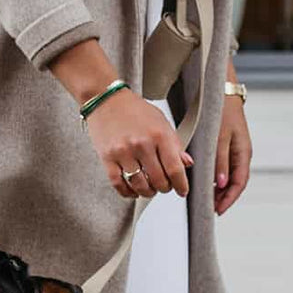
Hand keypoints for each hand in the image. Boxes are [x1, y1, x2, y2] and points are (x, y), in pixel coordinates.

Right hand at [48, 38, 190, 200]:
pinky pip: (119, 184)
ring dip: (147, 192)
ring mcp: (123, 152)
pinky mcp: (107, 158)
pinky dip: (128, 192)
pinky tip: (133, 190)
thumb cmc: (135, 110)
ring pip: (140, 185)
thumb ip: (174, 144)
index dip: (181, 185)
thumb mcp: (161, 122)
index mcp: (159, 135)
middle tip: (164, 186)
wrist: (106, 100)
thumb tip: (186, 163)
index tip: (182, 191)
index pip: (175, 169)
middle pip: (159, 181)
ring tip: (149, 188)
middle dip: (165, 188)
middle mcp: (142, 144)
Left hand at [214, 92, 251, 215]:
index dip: (229, 199)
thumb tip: (221, 184)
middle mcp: (240, 154)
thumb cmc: (222, 110)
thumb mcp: (219, 137)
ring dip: (218, 188)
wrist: (221, 90)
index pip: (239, 183)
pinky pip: (222, 166)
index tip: (218, 210)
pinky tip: (204, 181)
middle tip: (209, 208)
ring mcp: (233, 150)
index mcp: (243, 153)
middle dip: (223, 197)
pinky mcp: (225, 145)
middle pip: (234, 182)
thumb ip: (220, 161)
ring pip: (227, 176)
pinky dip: (214, 176)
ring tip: (206, 198)